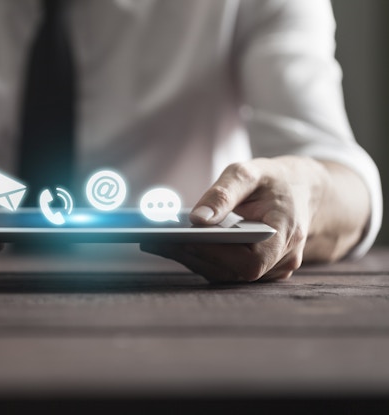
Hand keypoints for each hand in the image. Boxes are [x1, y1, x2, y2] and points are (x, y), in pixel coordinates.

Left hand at [141, 156, 329, 281]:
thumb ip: (224, 194)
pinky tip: (168, 243)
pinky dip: (196, 256)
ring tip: (152, 240)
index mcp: (286, 236)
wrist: (302, 191)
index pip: (250, 262)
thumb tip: (196, 219)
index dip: (215, 255)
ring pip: (223, 272)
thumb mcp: (251, 173)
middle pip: (230, 270)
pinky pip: (222, 268)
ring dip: (187, 257)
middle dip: (190, 254)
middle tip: (153, 239)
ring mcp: (268, 270)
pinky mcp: (252, 269)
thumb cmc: (275, 180)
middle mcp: (280, 261)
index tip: (182, 240)